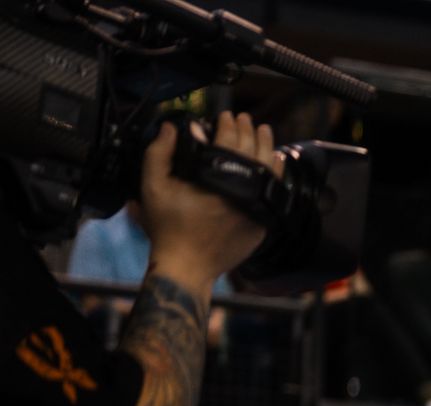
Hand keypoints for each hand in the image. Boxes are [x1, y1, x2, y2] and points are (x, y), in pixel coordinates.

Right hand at [136, 113, 284, 287]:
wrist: (189, 265)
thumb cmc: (168, 226)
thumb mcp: (153, 187)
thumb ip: (159, 153)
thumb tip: (170, 126)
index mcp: (216, 178)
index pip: (228, 141)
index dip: (227, 124)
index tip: (226, 114)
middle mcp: (242, 190)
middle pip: (252, 151)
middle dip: (248, 130)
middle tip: (245, 118)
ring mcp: (257, 206)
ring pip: (268, 168)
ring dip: (266, 146)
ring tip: (264, 130)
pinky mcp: (264, 221)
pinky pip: (274, 190)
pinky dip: (276, 172)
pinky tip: (276, 159)